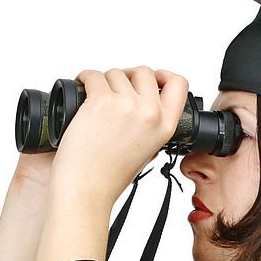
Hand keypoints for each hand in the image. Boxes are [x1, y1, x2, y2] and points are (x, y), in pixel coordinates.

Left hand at [49, 66, 188, 208]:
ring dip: (104, 81)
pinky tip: (82, 90)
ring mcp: (126, 105)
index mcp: (166, 126)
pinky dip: (85, 78)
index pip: (178, 84)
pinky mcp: (101, 101)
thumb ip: (151, 126)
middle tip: (115, 90)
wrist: (87, 188)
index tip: (152, 79)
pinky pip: (93, 75)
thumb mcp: (146, 151)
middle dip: (128, 77)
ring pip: (116, 73)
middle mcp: (150, 113)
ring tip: (96, 101)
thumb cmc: (109, 176)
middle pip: (144, 72)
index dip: (164, 76)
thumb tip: (143, 102)